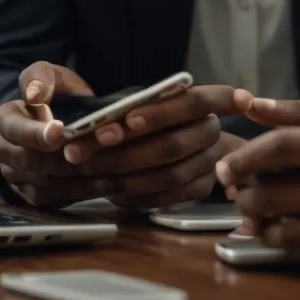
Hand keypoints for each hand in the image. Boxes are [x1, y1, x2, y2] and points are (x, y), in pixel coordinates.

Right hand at [0, 62, 98, 207]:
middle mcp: (3, 151)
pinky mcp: (33, 196)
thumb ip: (42, 77)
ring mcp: (16, 177)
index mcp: (5, 119)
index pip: (14, 129)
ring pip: (44, 184)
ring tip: (106, 169)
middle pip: (30, 161)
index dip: (36, 133)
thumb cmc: (58, 96)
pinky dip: (80, 192)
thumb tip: (34, 94)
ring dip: (76, 178)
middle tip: (92, 154)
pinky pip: (54, 199)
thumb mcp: (52, 76)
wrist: (64, 121)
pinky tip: (104, 183)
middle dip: (62, 159)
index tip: (61, 130)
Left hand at [59, 83, 240, 210]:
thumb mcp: (146, 104)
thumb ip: (129, 110)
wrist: (191, 143)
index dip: (161, 112)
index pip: (194, 102)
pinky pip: (169, 197)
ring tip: (93, 173)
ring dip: (127, 177)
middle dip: (127, 150)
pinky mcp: (202, 189)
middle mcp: (211, 132)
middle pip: (173, 145)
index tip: (129, 119)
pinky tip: (111, 191)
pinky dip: (138, 196)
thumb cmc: (159, 117)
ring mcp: (210, 163)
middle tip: (89, 154)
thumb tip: (98, 123)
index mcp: (202, 103)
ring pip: (170, 176)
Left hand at [215, 126, 299, 263]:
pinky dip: (283, 244)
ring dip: (258, 222)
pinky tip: (279, 234)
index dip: (245, 157)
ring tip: (253, 214)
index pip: (282, 147)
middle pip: (277, 190)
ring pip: (287, 226)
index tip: (227, 165)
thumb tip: (250, 103)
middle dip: (244, 193)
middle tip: (236, 191)